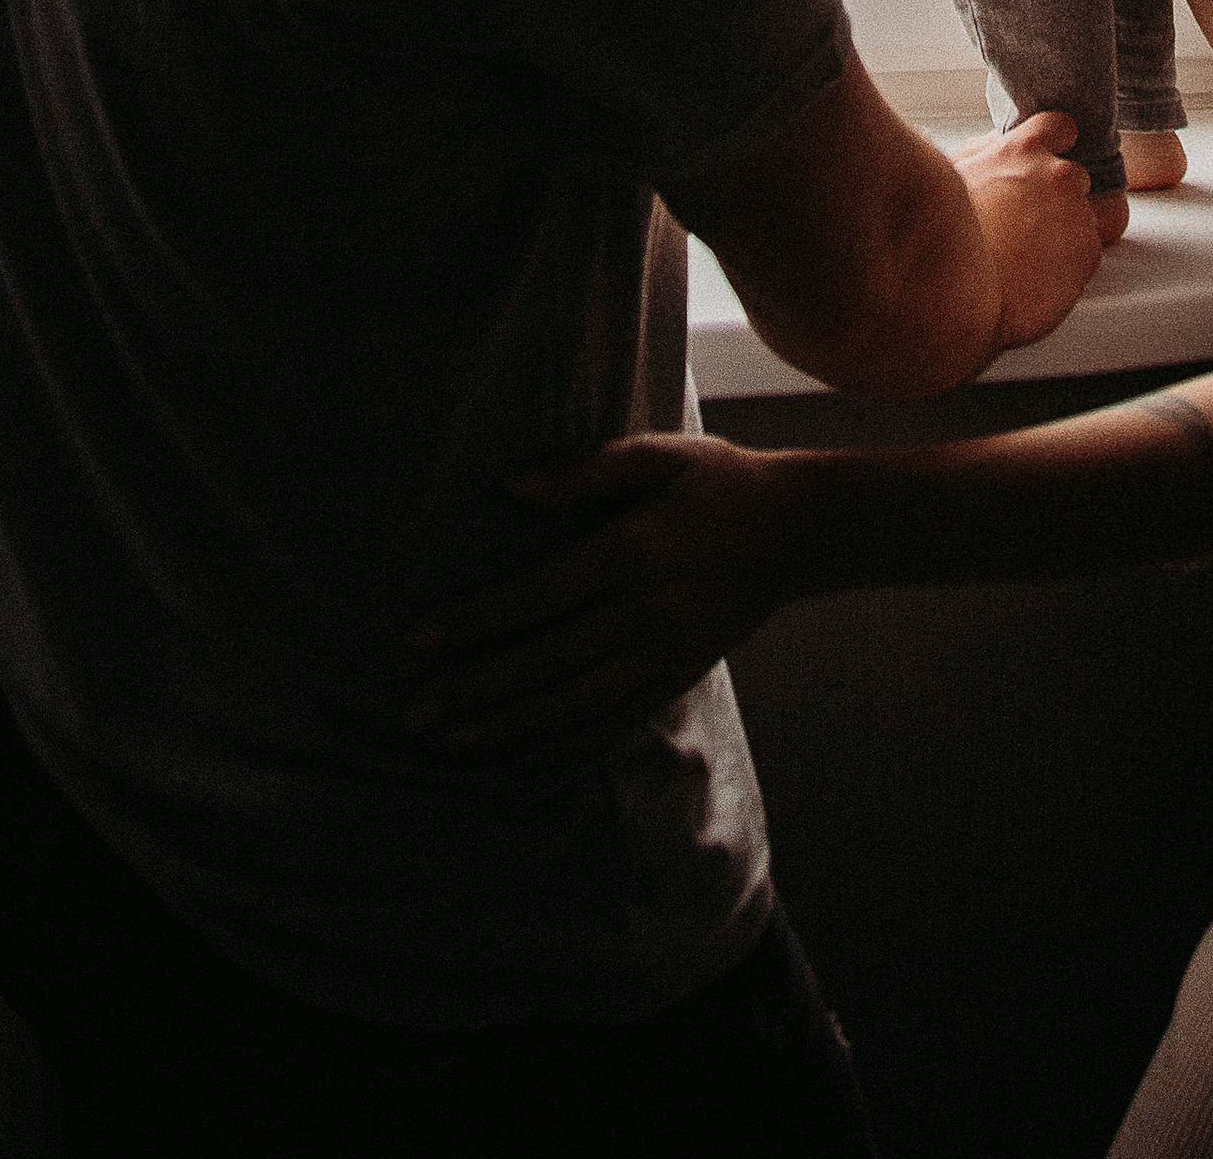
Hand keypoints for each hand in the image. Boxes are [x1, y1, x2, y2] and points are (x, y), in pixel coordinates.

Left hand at [402, 434, 798, 760]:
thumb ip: (584, 470)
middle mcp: (644, 612)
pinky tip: (521, 756)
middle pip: (545, 661)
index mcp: (631, 552)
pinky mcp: (677, 678)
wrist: (799, 530)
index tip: (418, 639)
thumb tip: (509, 488)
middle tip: (414, 712)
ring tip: (452, 741)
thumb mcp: (658, 455)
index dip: (475, 620)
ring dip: (509, 727)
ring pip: (574, 704)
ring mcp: (663, 653)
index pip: (537, 595)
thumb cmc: (718, 482)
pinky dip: (565, 745)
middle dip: (475, 689)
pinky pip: (614, 723)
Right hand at [951, 109, 1100, 347]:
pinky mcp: (1088, 253)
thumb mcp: (955, 172)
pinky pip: (1085, 256)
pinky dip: (1067, 268)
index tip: (1047, 164)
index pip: (1060, 127)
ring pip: (1084, 220)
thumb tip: (997, 144)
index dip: (1056, 146)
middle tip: (1029, 225)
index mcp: (1023, 149)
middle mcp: (1057, 175)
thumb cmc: (945, 230)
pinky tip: (1036, 279)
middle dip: (1059, 198)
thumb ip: (986, 151)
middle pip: (1076, 178)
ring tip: (1029, 258)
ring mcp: (1077, 214)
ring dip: (1064, 235)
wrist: (955, 288)